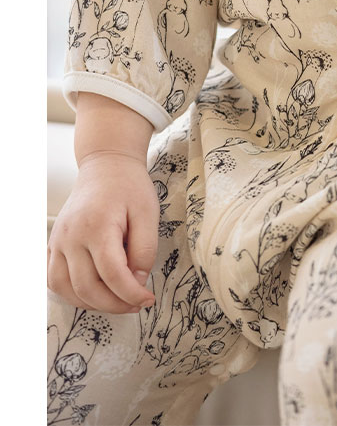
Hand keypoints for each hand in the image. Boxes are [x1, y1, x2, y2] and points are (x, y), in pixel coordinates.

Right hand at [47, 152, 159, 313]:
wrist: (106, 166)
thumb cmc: (130, 188)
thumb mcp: (148, 213)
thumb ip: (144, 250)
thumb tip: (136, 281)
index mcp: (97, 226)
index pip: (111, 274)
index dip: (130, 293)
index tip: (148, 299)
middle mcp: (71, 236)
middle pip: (87, 287)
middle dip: (115, 304)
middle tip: (137, 303)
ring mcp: (58, 241)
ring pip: (66, 289)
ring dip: (93, 303)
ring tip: (118, 299)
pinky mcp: (53, 244)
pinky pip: (55, 280)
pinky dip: (73, 293)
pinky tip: (95, 291)